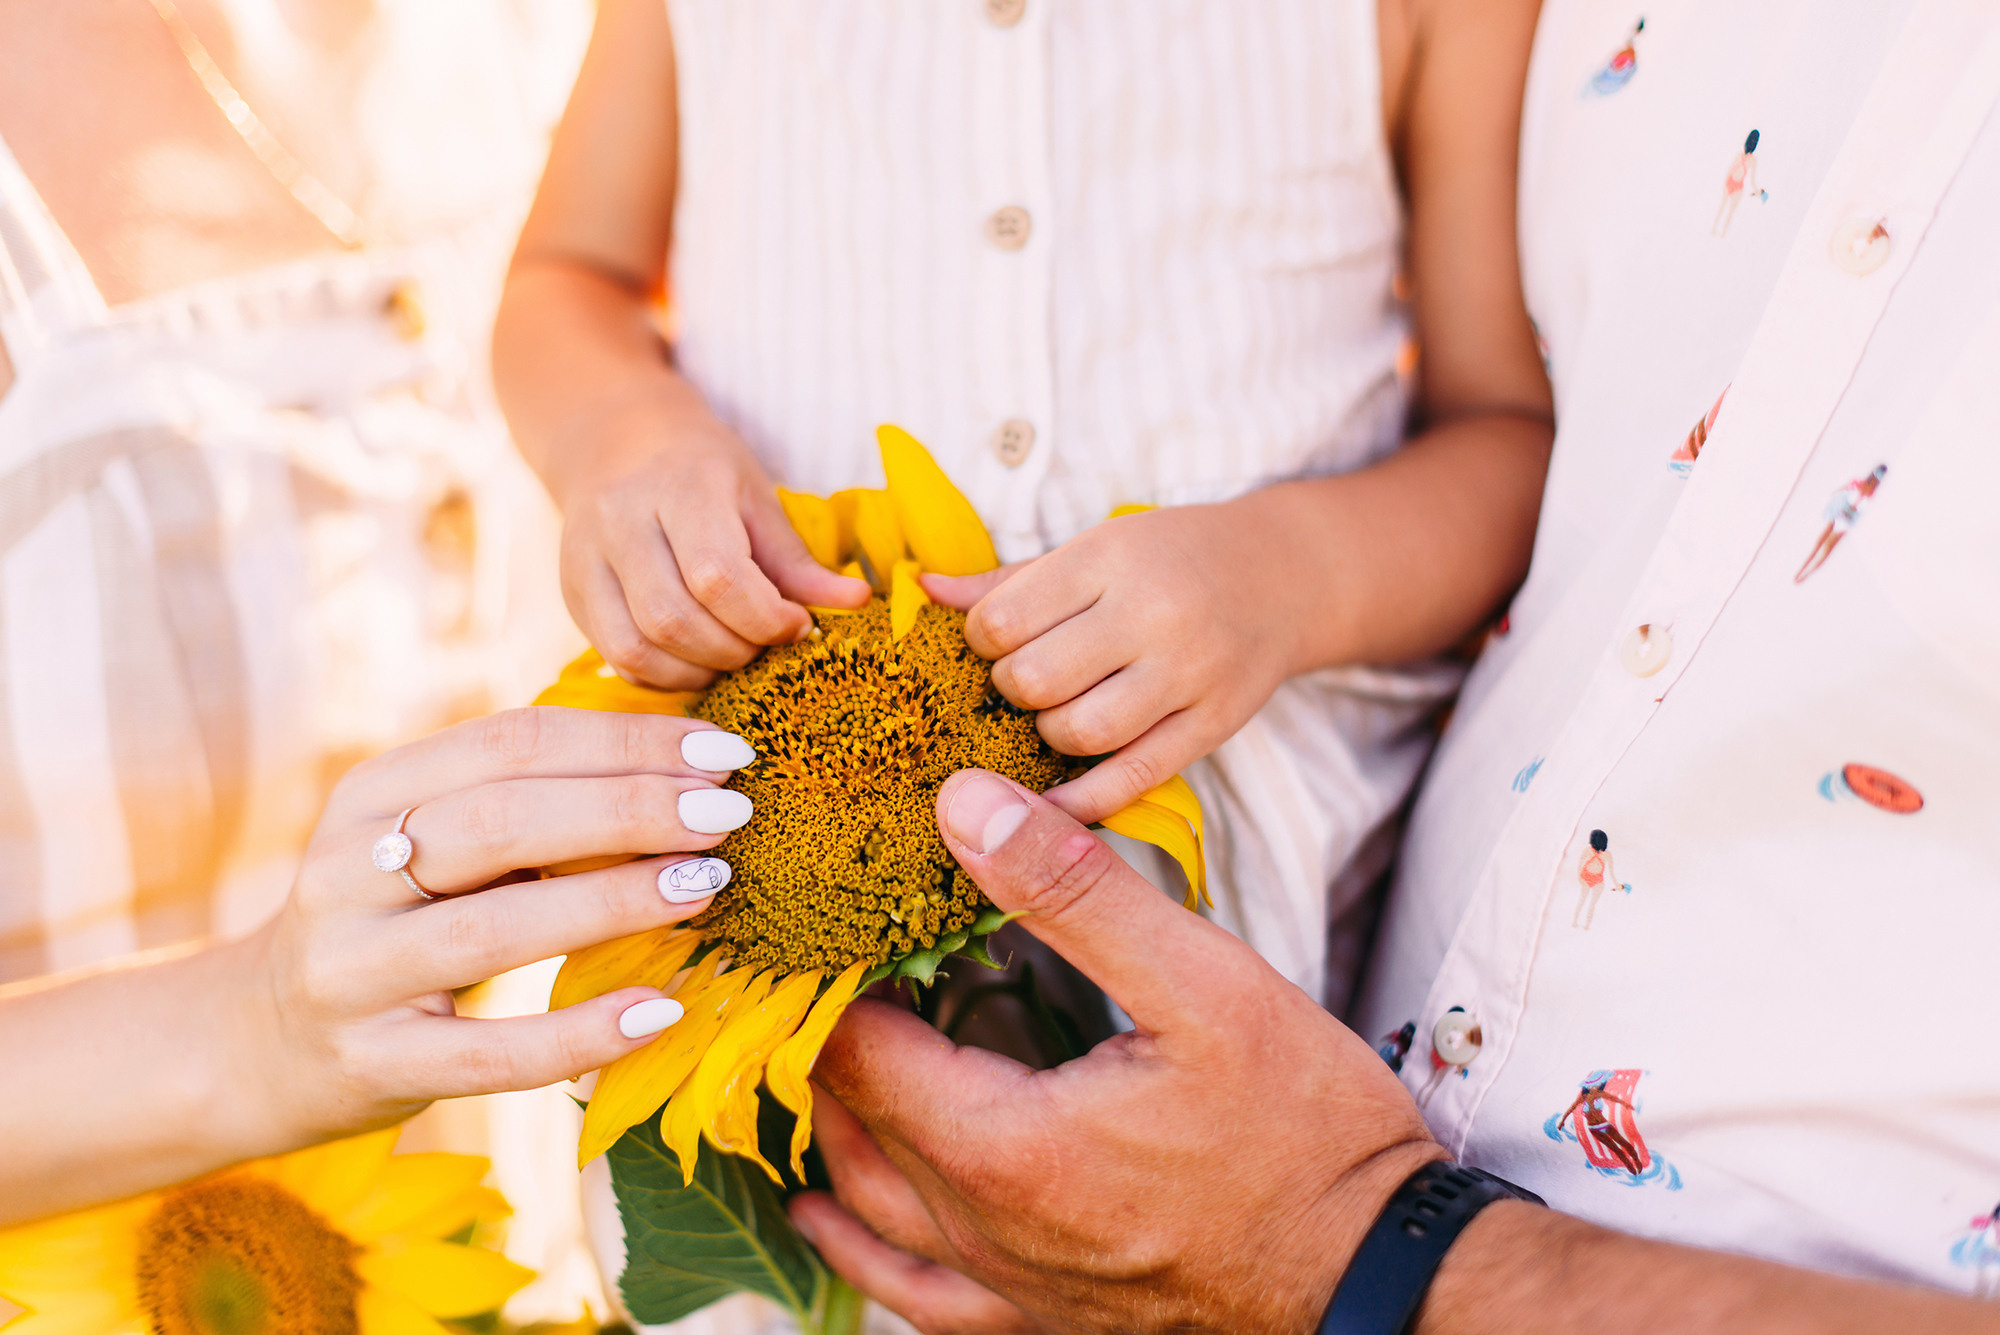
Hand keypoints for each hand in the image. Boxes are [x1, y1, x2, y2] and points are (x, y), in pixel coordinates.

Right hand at [240, 706, 758, 1144]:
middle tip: (729, 811)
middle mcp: (348, 873)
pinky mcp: (374, 1064)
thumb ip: (524, 798)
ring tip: (708, 884)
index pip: (512, 742)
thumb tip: (680, 756)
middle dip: (631, 808)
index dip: (625, 741)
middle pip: (503, 820)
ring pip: (495, 927)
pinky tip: (662, 1010)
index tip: (722, 750)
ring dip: (614, 901)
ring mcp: (353, 972)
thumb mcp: (432, 840)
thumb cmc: (395, 921)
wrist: (259, 1044)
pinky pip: (491, 1051)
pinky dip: (582, 1029)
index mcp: (372, 793)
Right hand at [558, 396, 868, 688]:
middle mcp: (620, 524)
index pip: (717, 576)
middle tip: (765, 646)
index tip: (797, 625)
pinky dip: (664, 676)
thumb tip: (855, 603)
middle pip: (674, 619)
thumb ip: (797, 560)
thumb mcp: (757, 499)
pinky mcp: (573, 595)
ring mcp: (586, 562)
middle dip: (734, 650)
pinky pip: (617, 658)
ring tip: (732, 656)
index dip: (765, 618)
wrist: (617, 442)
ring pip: (638, 648)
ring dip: (699, 671)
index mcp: (679, 489)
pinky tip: (696, 661)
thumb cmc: (701, 470)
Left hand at [789, 770, 1441, 1333]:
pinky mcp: (1039, 1323)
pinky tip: (827, 1216)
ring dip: (834, 1128)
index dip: (834, 975)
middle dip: (832, 1038)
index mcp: (1005, 1146)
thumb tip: (964, 804)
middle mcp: (983, 1232)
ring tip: (824, 1057)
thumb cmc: (1306, 1131)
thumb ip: (1073, 893)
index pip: (853, 1050)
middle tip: (842, 962)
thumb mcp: (1202, 985)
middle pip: (848, 1125)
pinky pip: (912, 1294)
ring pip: (866, 1210)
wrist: (1380, 1275)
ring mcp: (1007, 1291)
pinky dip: (858, 1246)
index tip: (851, 915)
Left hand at [925, 503, 1299, 823]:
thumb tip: (923, 590)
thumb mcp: (1094, 549)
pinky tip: (1054, 802)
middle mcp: (1150, 613)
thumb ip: (1009, 580)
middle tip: (1029, 681)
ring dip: (1049, 734)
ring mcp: (1187, 672)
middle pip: (1033, 679)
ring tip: (1059, 714)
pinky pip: (1134, 777)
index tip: (1001, 641)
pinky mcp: (1213, 723)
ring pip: (1078, 732)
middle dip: (1013, 689)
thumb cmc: (1168, 559)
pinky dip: (1084, 800)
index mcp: (1108, 558)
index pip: (1002, 621)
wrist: (1282, 574)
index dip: (982, 641)